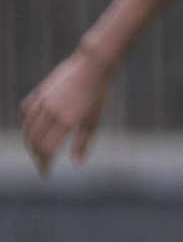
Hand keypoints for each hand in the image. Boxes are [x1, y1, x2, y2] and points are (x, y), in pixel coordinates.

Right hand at [19, 52, 113, 174]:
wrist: (92, 67)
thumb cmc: (98, 96)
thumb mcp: (94, 121)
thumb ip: (83, 143)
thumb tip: (77, 164)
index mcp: (66, 122)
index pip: (47, 150)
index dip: (44, 164)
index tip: (45, 174)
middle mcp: (50, 112)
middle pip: (34, 141)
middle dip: (36, 156)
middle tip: (42, 165)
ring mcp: (42, 101)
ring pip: (27, 128)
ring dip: (29, 143)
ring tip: (36, 152)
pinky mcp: (39, 92)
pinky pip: (26, 112)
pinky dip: (26, 124)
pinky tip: (31, 131)